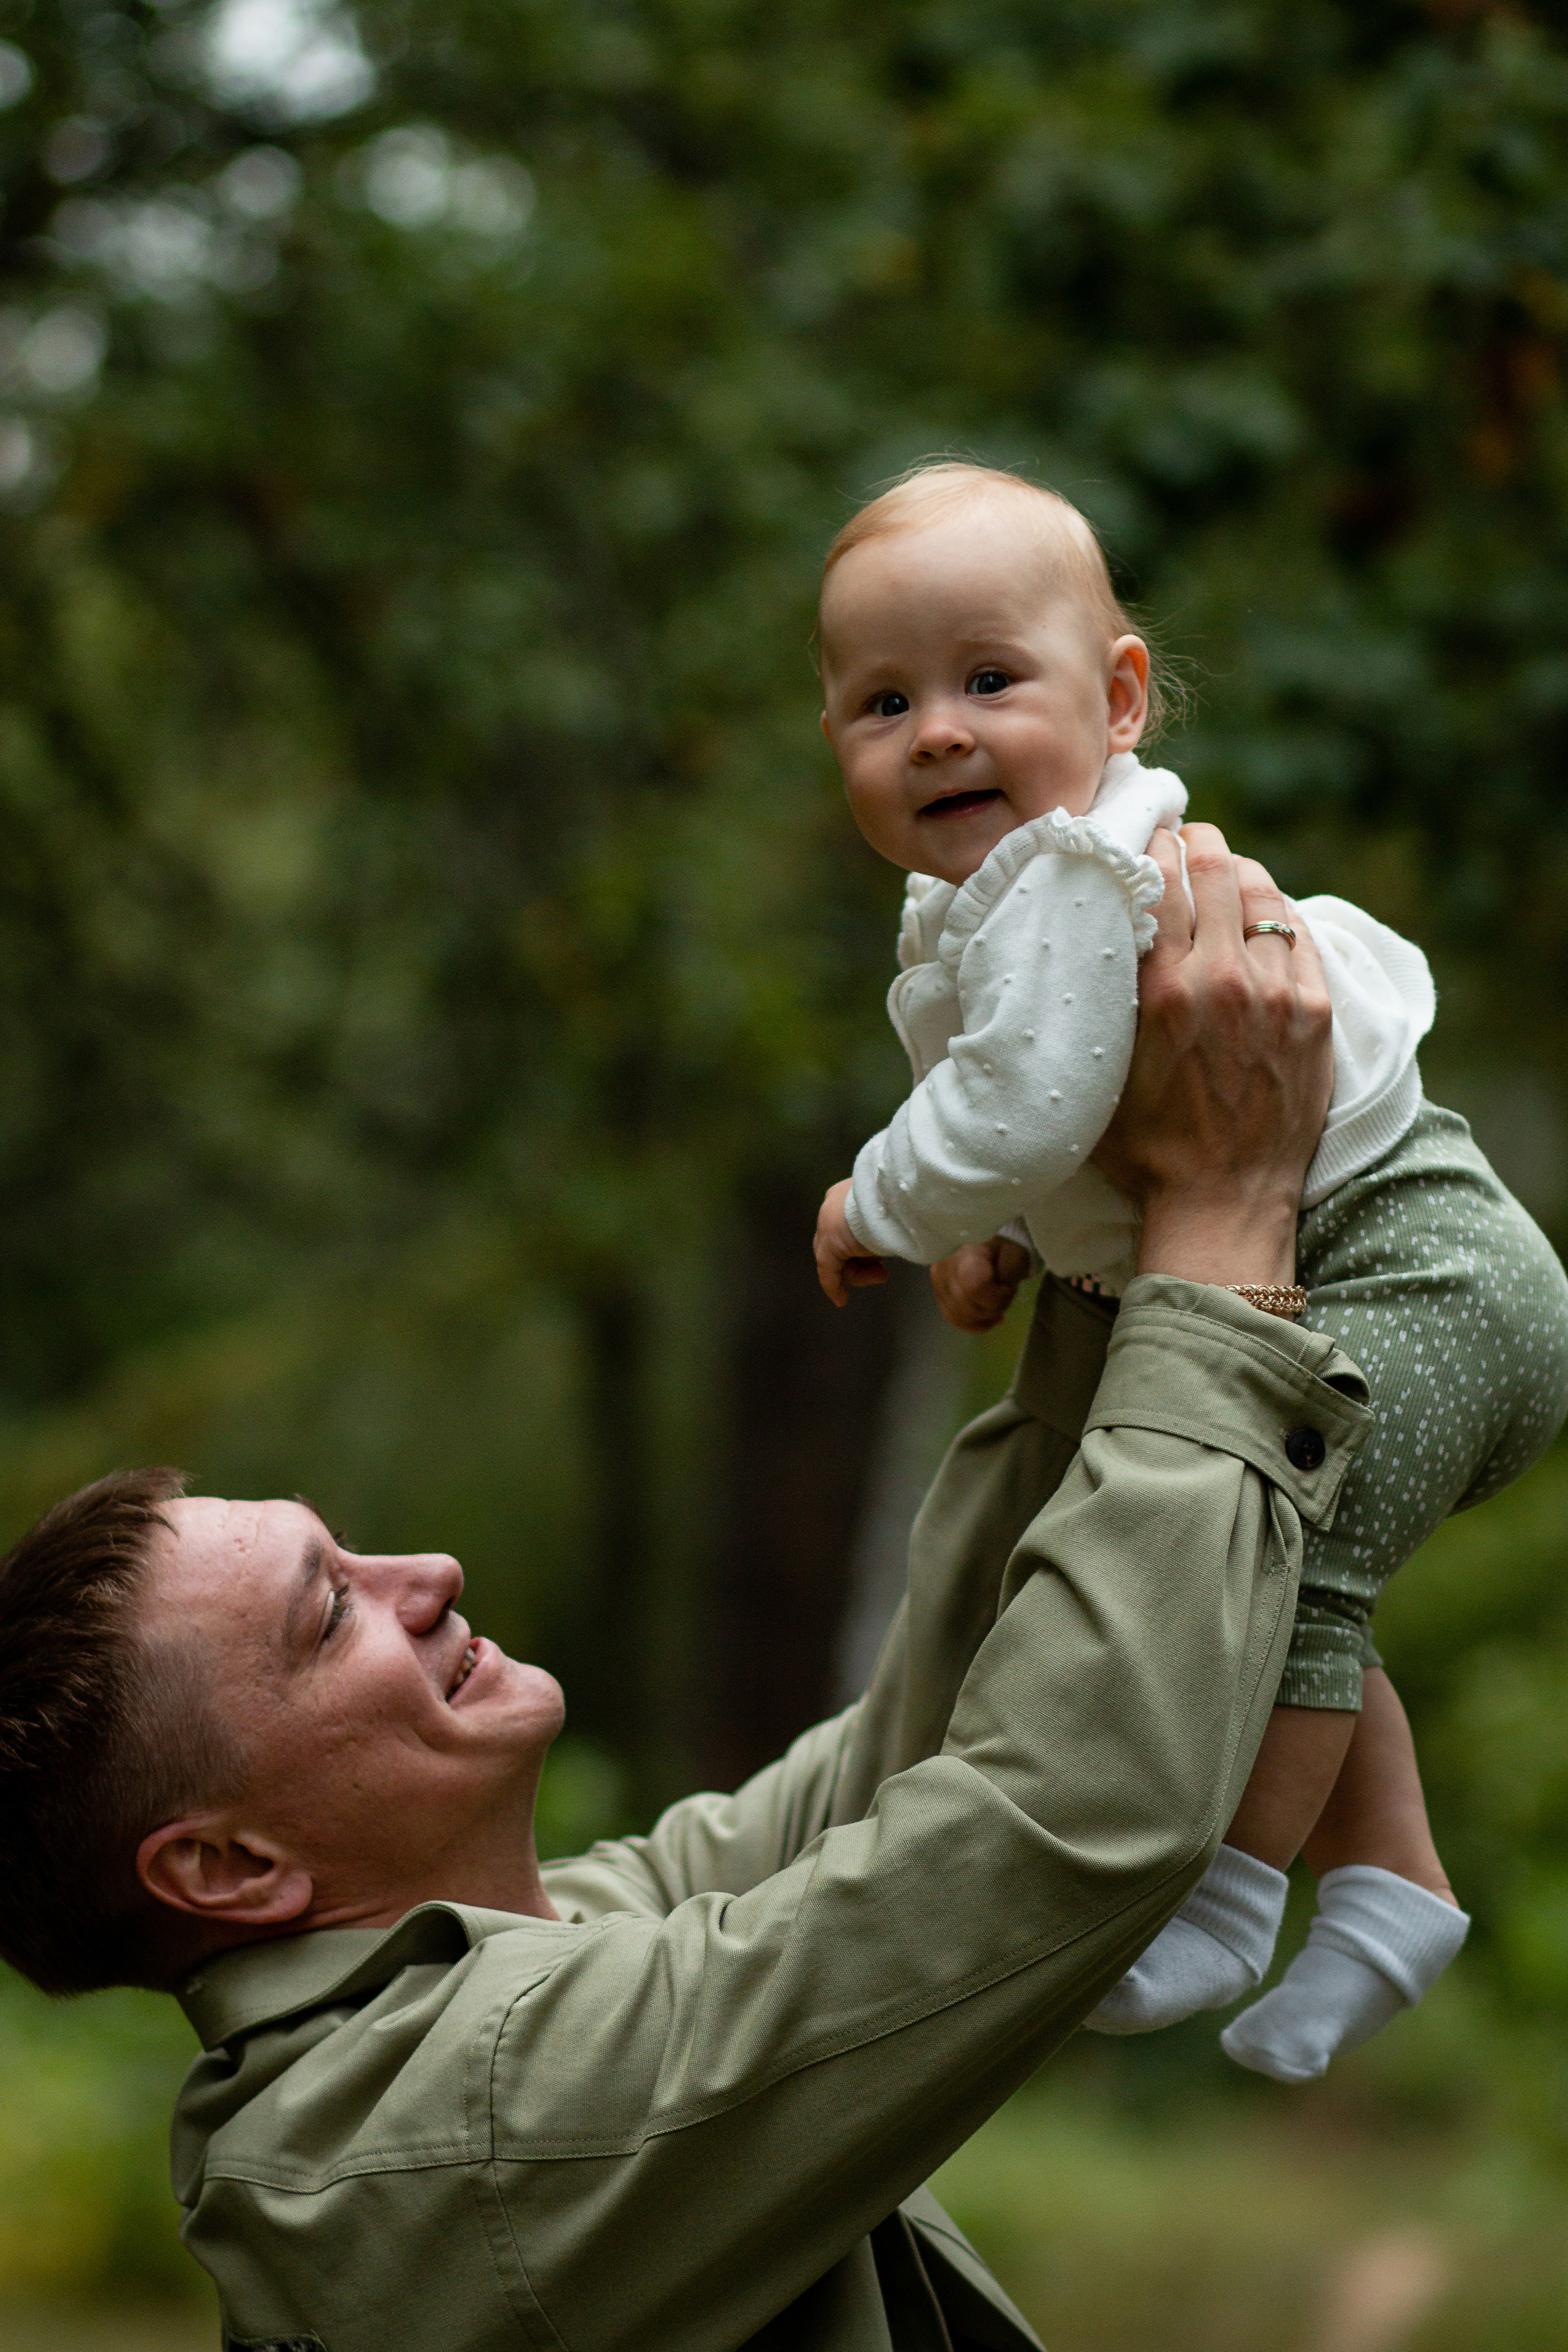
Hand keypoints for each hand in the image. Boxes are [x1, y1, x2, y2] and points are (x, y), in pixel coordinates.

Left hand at [814, 1178, 888, 1305]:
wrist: (897, 1196)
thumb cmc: (902, 1200)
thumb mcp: (891, 1211)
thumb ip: (880, 1224)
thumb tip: (886, 1238)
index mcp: (845, 1194)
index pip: (844, 1227)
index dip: (858, 1249)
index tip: (875, 1262)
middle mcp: (832, 1207)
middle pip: (839, 1246)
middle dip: (861, 1264)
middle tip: (882, 1273)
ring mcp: (828, 1226)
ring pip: (837, 1260)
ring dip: (860, 1274)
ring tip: (882, 1274)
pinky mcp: (829, 1244)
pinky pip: (827, 1271)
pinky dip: (833, 1286)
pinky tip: (841, 1299)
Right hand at [930, 1236, 1032, 1332]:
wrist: (987, 1245)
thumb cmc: (1003, 1249)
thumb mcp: (1016, 1255)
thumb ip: (1010, 1273)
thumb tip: (997, 1291)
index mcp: (967, 1254)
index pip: (975, 1287)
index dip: (997, 1297)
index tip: (1007, 1288)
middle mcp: (945, 1268)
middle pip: (969, 1307)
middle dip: (994, 1308)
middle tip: (1004, 1297)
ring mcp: (938, 1284)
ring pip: (961, 1317)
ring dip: (985, 1317)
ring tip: (996, 1305)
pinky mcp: (938, 1296)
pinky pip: (954, 1320)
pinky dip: (974, 1324)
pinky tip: (987, 1318)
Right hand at [1094, 825, 1332, 1288]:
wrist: (1225, 1203)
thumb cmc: (1148, 1150)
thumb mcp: (1100, 1073)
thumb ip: (1099, 1004)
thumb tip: (1087, 941)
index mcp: (1159, 991)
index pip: (1155, 876)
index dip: (1146, 842)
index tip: (1138, 834)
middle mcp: (1219, 978)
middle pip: (1210, 863)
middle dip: (1192, 839)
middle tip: (1179, 838)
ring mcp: (1275, 991)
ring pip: (1259, 889)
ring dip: (1235, 869)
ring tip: (1220, 871)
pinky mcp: (1315, 1009)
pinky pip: (1297, 930)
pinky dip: (1273, 911)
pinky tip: (1257, 915)